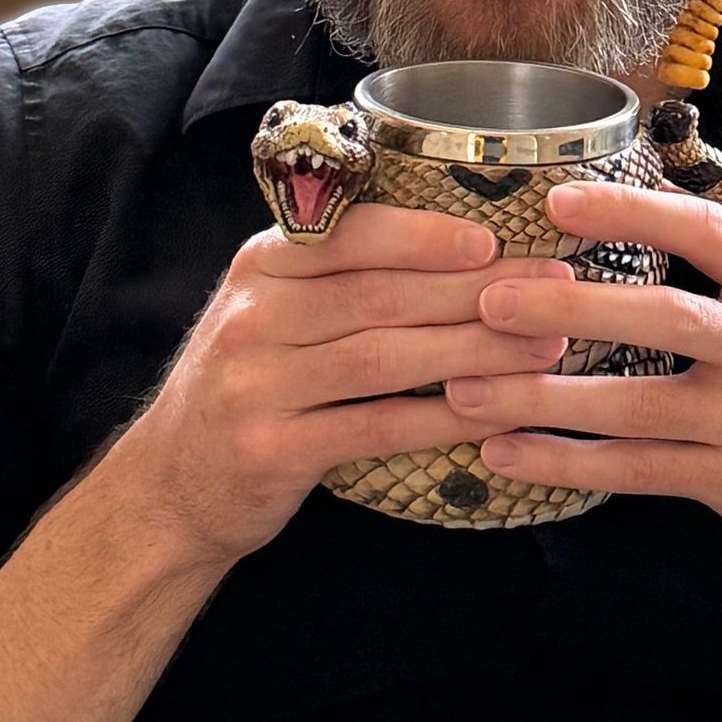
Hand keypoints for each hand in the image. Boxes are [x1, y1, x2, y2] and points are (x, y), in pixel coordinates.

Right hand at [122, 206, 575, 570]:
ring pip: (385, 358)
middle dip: (476, 291)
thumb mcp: (273, 313)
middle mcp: (255, 317)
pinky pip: (375, 427)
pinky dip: (441, 419)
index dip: (426, 237)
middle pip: (381, 295)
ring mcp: (258, 384)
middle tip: (552, 291)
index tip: (495, 240)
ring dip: (473, 350)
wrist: (169, 486)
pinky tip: (494, 414)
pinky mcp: (273, 449)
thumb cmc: (249, 387)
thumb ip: (341, 278)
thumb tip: (463, 250)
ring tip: (542, 348)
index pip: (352, 235)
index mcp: (262, 267)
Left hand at [442, 179, 721, 604]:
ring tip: (466, 387)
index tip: (558, 202)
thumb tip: (690, 168)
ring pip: (636, 404)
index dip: (632, 212)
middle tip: (489, 296)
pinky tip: (506, 453)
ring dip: (543, 395)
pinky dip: (567, 462)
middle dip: (570, 304)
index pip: (709, 231)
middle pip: (664, 315)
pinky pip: (638, 471)